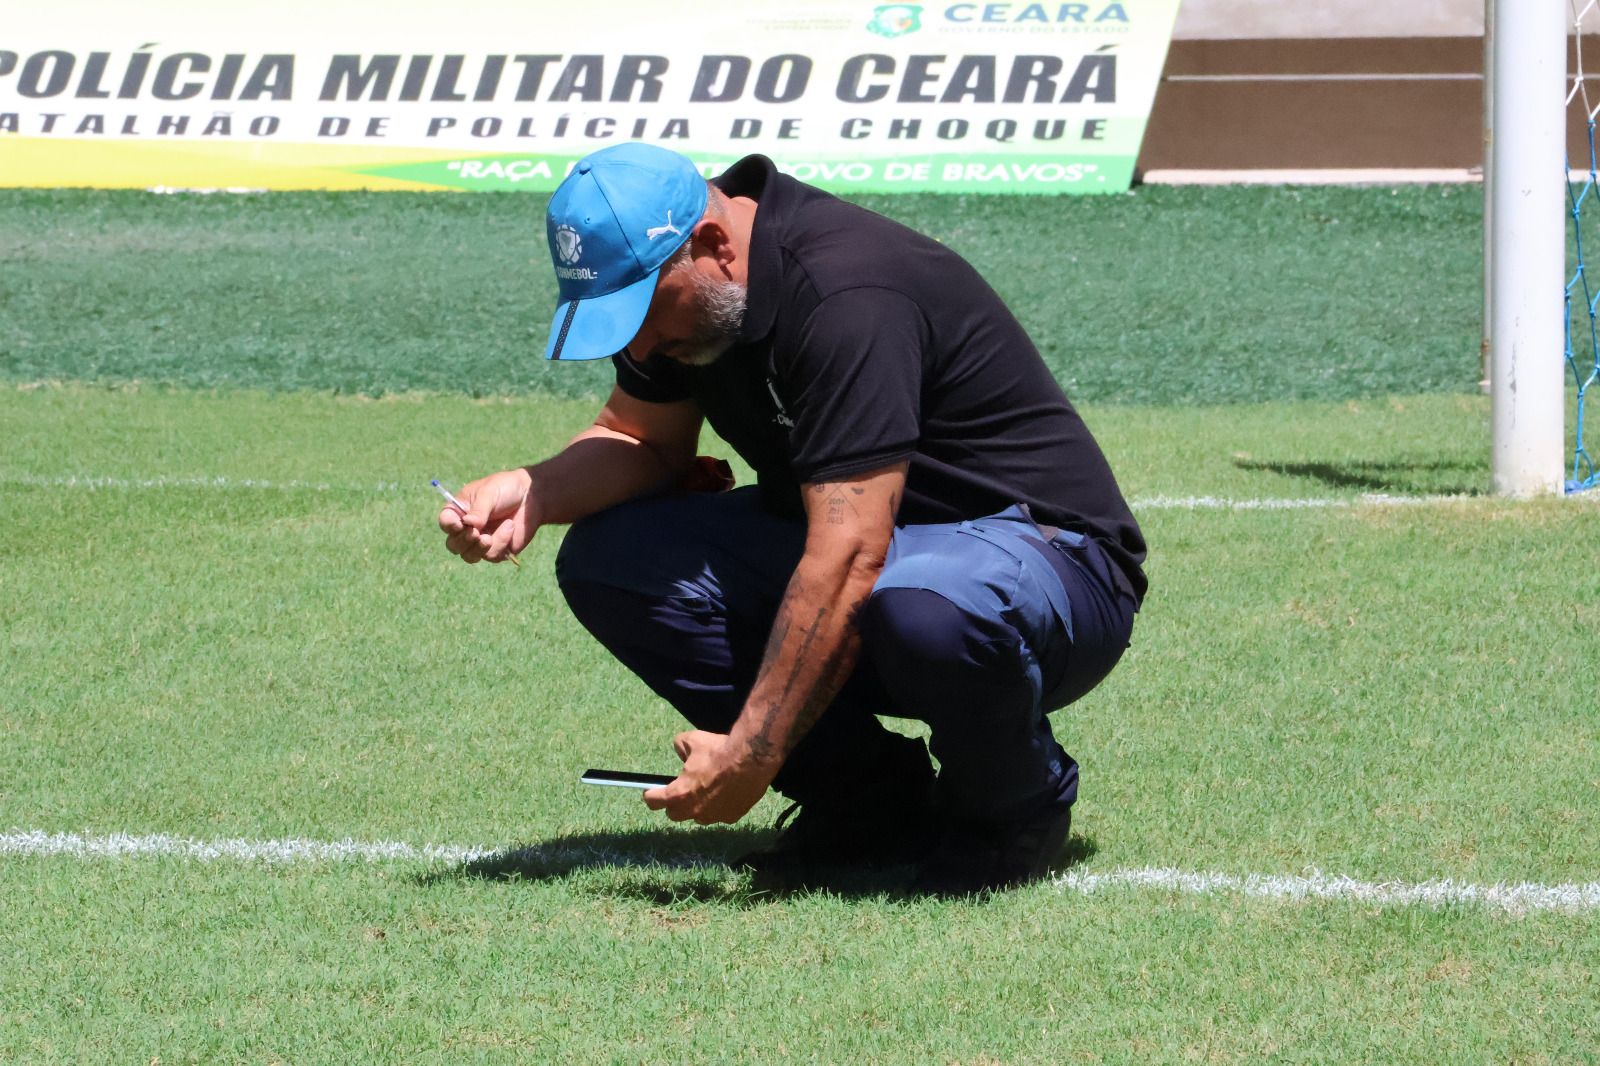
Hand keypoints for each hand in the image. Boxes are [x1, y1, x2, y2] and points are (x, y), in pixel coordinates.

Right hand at [438, 467, 539, 563]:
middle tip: (476, 533)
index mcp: (459, 511)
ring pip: (469, 555)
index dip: (449, 526)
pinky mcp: (497, 549)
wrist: (532, 497)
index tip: (460, 524)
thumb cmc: (506, 488)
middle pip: (453, 545)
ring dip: (478, 548)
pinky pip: (491, 556)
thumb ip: (479, 509)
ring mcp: (481, 541)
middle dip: (463, 541)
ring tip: (488, 538)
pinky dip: (500, 542)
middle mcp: (467, 528)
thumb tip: (468, 524)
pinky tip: (510, 526)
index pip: (446, 522)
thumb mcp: (490, 492)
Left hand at [643, 730, 779, 824]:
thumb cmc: (718, 751)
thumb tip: (681, 751)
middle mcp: (694, 811)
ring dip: (698, 807)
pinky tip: (726, 792)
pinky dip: (719, 806)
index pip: (654, 802)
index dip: (650, 796)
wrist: (751, 759)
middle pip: (674, 815)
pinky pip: (720, 815)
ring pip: (699, 816)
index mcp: (679, 794)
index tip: (650, 792)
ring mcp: (714, 817)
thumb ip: (680, 747)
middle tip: (681, 790)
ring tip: (708, 790)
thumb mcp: (691, 740)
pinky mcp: (732, 817)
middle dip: (674, 804)